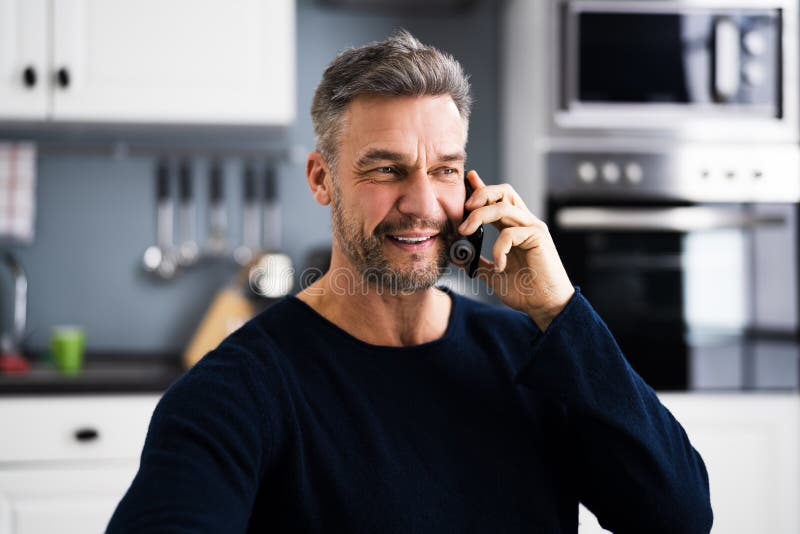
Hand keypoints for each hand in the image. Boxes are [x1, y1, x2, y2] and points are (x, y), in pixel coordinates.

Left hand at [457, 170, 574, 330]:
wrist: (544, 306)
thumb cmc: (524, 290)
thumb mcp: (492, 273)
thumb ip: (477, 261)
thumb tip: (456, 254)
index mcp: (513, 227)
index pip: (497, 200)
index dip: (482, 188)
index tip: (468, 179)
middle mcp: (524, 223)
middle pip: (503, 192)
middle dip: (480, 193)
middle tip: (463, 208)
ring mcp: (532, 228)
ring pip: (503, 206)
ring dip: (479, 216)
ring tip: (466, 231)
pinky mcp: (538, 237)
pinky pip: (510, 233)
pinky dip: (498, 248)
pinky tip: (498, 265)